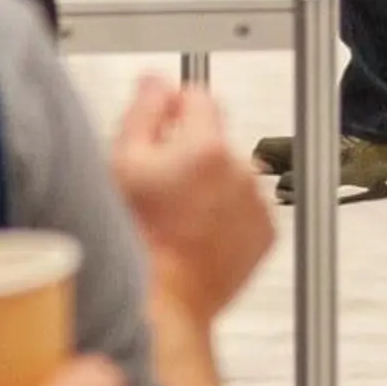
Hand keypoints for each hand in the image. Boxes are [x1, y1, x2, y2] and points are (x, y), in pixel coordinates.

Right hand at [111, 78, 274, 318]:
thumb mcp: (121, 164)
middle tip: (159, 184)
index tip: (162, 125)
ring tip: (177, 216)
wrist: (163, 302)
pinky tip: (196, 232)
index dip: (174, 108)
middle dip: (190, 152)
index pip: (199, 97)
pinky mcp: (265, 231)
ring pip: (231, 175)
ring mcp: (257, 202)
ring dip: (210, 185)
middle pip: (215, 138)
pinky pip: (245, 207)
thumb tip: (156, 83)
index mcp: (207, 147)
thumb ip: (143, 111)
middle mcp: (241, 170)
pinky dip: (227, 214)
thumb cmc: (136, 243)